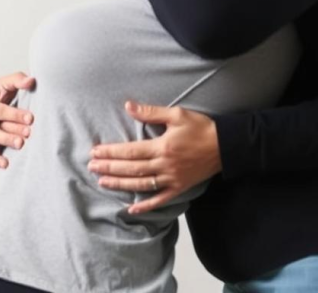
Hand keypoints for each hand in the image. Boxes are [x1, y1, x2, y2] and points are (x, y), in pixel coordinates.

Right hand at [0, 72, 35, 168]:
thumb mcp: (6, 83)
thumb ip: (18, 80)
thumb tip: (31, 81)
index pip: (1, 110)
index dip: (16, 114)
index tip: (31, 118)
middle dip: (12, 131)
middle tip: (27, 133)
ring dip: (6, 142)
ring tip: (20, 145)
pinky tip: (5, 164)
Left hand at [89, 101, 220, 213]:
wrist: (226, 146)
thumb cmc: (201, 127)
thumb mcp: (177, 114)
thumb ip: (151, 112)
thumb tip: (128, 106)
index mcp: (162, 147)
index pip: (130, 151)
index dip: (111, 152)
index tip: (95, 151)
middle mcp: (165, 165)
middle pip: (131, 169)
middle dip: (109, 167)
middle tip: (91, 166)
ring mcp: (172, 179)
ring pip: (141, 185)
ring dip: (120, 184)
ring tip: (102, 182)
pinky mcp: (180, 188)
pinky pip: (160, 200)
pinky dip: (145, 206)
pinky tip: (131, 210)